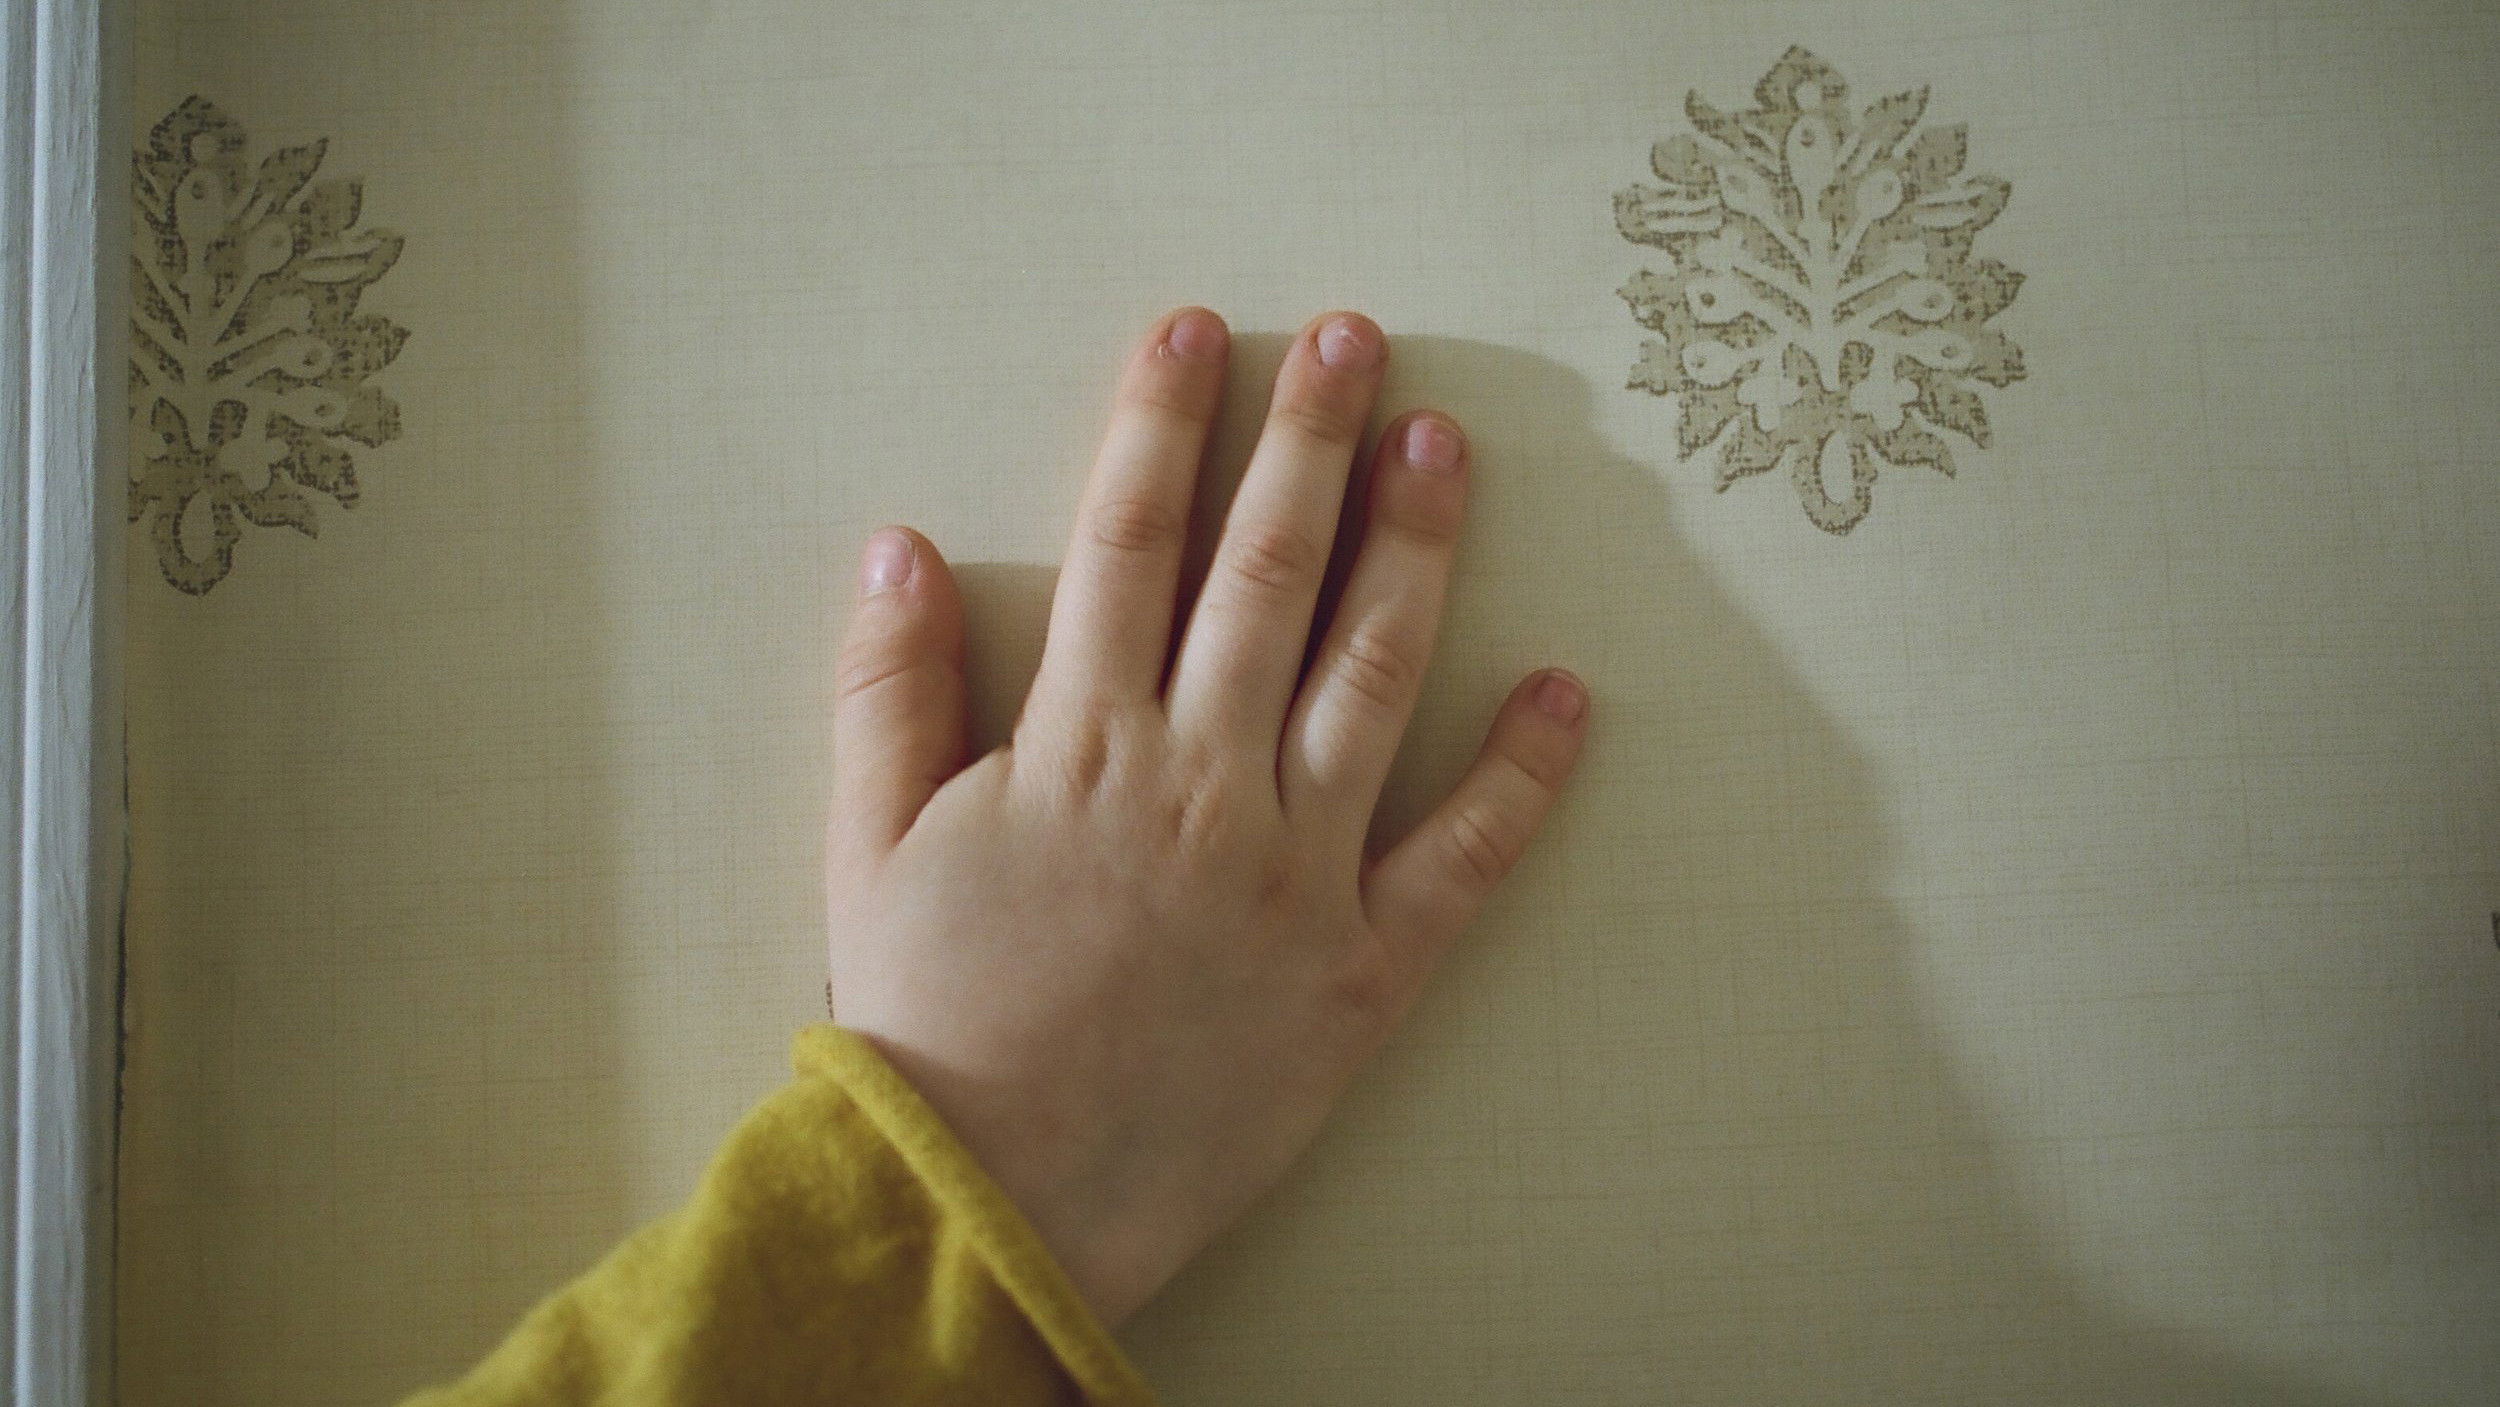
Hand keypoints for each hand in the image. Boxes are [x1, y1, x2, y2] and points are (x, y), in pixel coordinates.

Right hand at [823, 307, 1588, 1326]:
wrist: (994, 1201)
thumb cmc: (929, 1023)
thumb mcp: (869, 848)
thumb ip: (887, 693)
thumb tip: (902, 548)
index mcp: (1079, 745)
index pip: (1128, 542)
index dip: (1163, 423)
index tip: (1199, 331)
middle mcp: (1198, 781)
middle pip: (1263, 573)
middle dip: (1308, 440)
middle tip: (1355, 337)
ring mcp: (1293, 871)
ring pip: (1370, 676)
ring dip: (1413, 551)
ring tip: (1442, 447)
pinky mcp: (1360, 967)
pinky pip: (1461, 859)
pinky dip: (1522, 777)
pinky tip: (1565, 693)